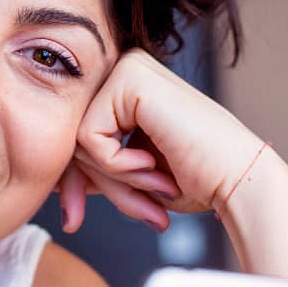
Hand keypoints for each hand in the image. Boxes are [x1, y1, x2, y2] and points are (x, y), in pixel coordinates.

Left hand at [58, 48, 267, 232]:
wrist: (239, 181)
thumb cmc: (194, 180)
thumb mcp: (125, 176)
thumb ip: (89, 170)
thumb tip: (49, 183)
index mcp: (123, 88)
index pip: (74, 137)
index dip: (74, 182)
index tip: (74, 218)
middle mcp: (123, 69)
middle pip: (72, 137)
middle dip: (97, 184)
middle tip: (141, 209)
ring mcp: (126, 67)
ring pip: (77, 139)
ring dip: (113, 178)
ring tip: (156, 183)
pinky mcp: (129, 77)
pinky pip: (88, 136)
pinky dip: (116, 165)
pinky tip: (153, 164)